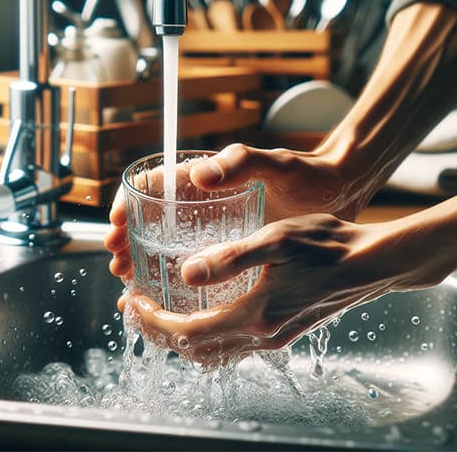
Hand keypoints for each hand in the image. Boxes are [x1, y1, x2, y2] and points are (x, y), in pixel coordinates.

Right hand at [105, 143, 367, 278]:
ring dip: (146, 260)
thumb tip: (200, 173)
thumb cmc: (310, 175)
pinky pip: (196, 262)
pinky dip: (176, 276)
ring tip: (130, 280)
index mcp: (211, 178)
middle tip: (117, 262)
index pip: (157, 186)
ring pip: (171, 243)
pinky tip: (167, 294)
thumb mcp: (277, 165)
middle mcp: (210, 202)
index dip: (130, 204)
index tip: (114, 224)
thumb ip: (242, 163)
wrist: (342, 195)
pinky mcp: (235, 247)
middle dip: (131, 239)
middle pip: (156, 219)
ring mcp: (221, 227)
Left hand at [118, 214, 455, 365]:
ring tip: (160, 314)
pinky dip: (207, 337)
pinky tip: (202, 314)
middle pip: (196, 350)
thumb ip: (230, 257)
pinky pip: (233, 346)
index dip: (154, 321)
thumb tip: (188, 271)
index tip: (132, 301)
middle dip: (160, 333)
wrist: (372, 263)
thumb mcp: (276, 240)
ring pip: (214, 353)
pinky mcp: (283, 331)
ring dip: (181, 338)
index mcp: (255, 315)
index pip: (188, 333)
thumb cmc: (329, 246)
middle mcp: (262, 335)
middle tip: (136, 309)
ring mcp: (274, 338)